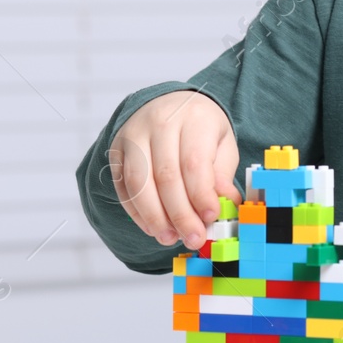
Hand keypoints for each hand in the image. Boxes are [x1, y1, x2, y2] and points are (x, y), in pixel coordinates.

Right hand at [109, 90, 239, 250]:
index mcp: (193, 117)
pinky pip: (123, 186)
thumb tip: (225, 203)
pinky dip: (137, 212)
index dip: (201, 195)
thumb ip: (222, 174)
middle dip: (180, 214)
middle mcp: (160, 122)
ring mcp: (134, 134)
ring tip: (169, 238)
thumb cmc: (200, 129)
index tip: (210, 218)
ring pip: (139, 182)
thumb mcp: (222, 144)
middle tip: (193, 238)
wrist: (170, 104)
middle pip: (166, 176)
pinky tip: (153, 227)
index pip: (194, 161)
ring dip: (154, 217)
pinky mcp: (117, 149)